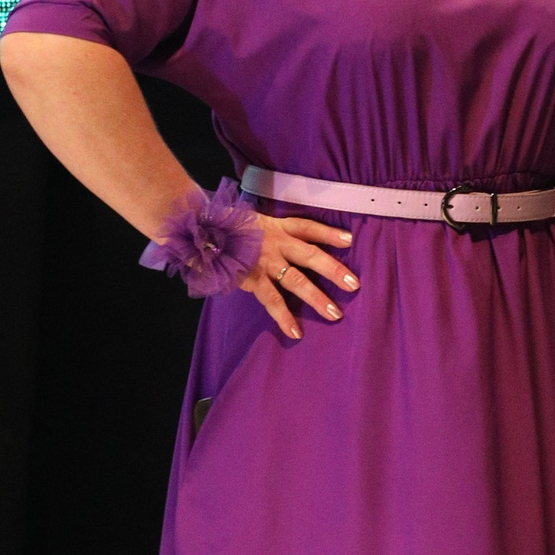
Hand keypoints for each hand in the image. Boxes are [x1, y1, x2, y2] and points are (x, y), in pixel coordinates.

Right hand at [241, 214, 358, 341]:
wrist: (200, 232)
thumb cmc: (230, 230)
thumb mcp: (255, 222)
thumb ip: (273, 232)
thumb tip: (293, 243)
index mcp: (278, 227)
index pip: (308, 227)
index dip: (328, 233)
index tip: (349, 240)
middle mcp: (275, 243)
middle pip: (310, 255)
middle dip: (333, 270)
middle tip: (354, 285)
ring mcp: (265, 262)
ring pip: (296, 280)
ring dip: (316, 298)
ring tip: (334, 314)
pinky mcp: (252, 279)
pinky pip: (272, 300)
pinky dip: (284, 317)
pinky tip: (296, 332)